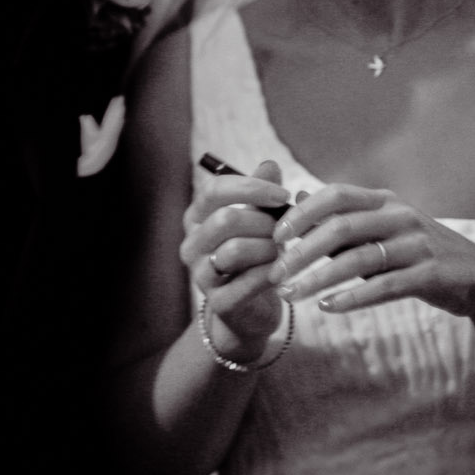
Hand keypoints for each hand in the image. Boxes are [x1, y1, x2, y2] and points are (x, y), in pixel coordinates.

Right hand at [179, 159, 291, 356]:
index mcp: (196, 219)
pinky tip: (280, 272)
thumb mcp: (258, 221)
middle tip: (284, 230)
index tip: (283, 195)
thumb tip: (270, 164)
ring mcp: (200, 276)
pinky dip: (271, 273)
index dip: (252, 188)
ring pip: (236, 250)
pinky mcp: (218, 303)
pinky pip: (249, 281)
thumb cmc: (255, 256)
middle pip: (225, 219)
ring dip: (268, 248)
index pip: (214, 190)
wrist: (250, 310)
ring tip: (281, 251)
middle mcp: (191, 246)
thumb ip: (262, 194)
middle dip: (264, 222)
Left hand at [270, 184, 474, 318]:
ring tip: (292, 296)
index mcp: (385, 201)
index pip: (336, 194)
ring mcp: (418, 244)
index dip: (302, 212)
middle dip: (301, 251)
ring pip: (358, 259)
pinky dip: (353, 297)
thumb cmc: (417, 254)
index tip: (274, 236)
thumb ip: (342, 219)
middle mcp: (401, 216)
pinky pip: (385, 286)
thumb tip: (298, 198)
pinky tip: (328, 307)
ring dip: (319, 279)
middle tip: (275, 274)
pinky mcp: (432, 274)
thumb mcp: (381, 231)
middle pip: (341, 227)